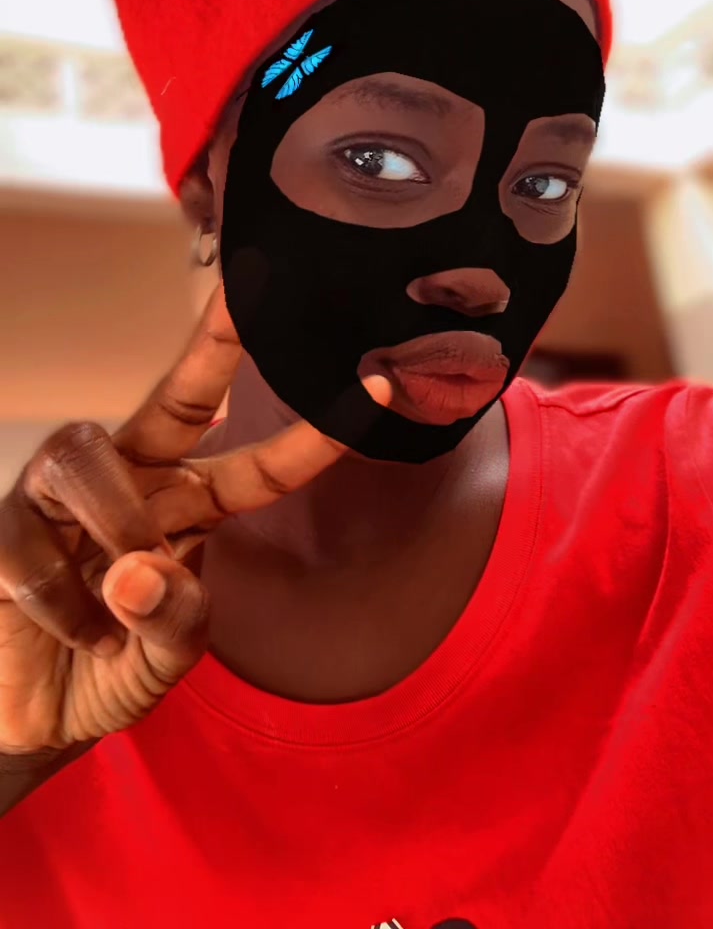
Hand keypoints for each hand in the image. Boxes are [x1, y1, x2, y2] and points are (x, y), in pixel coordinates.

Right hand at [0, 286, 388, 754]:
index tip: (370, 391)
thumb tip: (135, 569)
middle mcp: (130, 481)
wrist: (34, 719)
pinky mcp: (7, 527)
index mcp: (185, 506)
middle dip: (212, 348)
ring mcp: (60, 498)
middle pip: (174, 400)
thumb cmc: (110, 671)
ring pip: (86, 456)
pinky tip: (79, 635)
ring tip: (119, 598)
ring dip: (113, 528)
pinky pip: (35, 547)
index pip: (255, 468)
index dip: (308, 438)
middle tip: (247, 299)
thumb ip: (175, 617)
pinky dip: (66, 607)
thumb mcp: (167, 656)